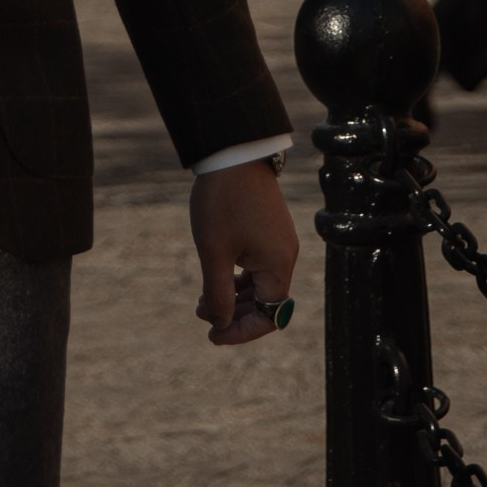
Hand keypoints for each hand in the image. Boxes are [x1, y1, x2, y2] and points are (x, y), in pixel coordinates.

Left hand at [193, 160, 298, 347]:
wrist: (231, 151)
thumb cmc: (222, 201)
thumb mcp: (214, 252)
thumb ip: (218, 294)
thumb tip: (220, 324)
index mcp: (279, 264)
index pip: (269, 316)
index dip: (241, 332)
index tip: (213, 336)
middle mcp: (285, 255)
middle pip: (266, 303)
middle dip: (235, 314)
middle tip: (201, 316)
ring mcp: (277, 240)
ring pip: (260, 284)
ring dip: (234, 296)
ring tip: (201, 300)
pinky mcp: (268, 228)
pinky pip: (257, 265)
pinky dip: (238, 277)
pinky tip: (216, 275)